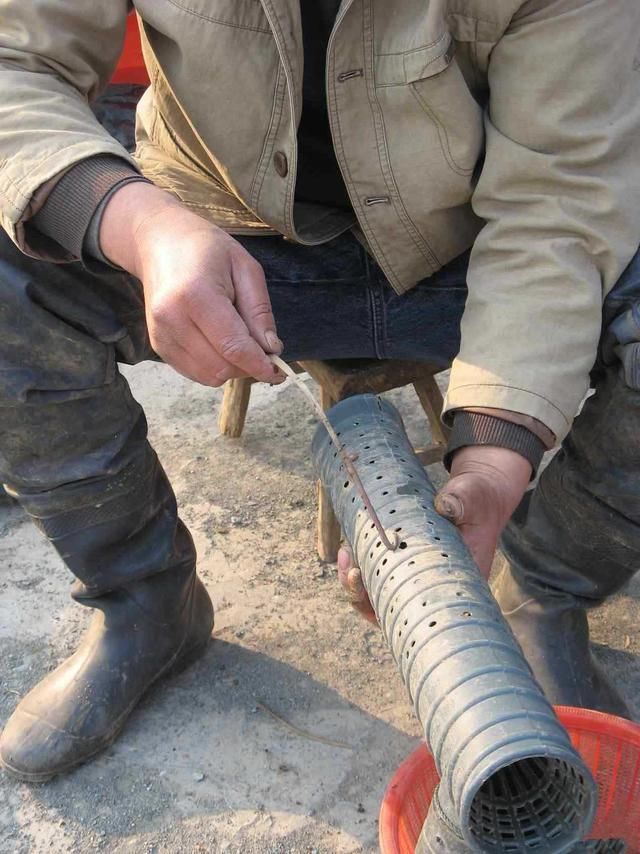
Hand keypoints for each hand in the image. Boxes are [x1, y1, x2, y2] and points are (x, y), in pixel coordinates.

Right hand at [99, 182, 283, 385]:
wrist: (159, 242)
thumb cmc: (207, 249)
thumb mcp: (245, 268)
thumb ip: (259, 311)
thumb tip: (272, 349)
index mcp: (196, 295)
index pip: (233, 346)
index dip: (259, 365)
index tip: (279, 372)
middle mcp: (172, 318)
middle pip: (221, 367)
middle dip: (247, 366)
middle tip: (261, 349)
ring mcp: (161, 334)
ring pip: (208, 375)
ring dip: (231, 368)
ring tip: (237, 341)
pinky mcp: (157, 345)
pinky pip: (194, 373)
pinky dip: (214, 367)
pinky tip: (218, 343)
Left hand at [337, 445, 530, 620]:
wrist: (477, 493)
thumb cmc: (479, 500)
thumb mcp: (473, 497)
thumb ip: (462, 501)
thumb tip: (445, 506)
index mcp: (457, 581)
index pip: (423, 612)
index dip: (394, 611)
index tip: (373, 594)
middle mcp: (434, 585)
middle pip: (394, 609)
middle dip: (365, 598)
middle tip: (352, 571)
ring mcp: (417, 575)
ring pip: (381, 595)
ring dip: (357, 583)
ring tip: (345, 554)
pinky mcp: (405, 561)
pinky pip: (378, 575)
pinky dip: (361, 567)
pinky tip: (349, 549)